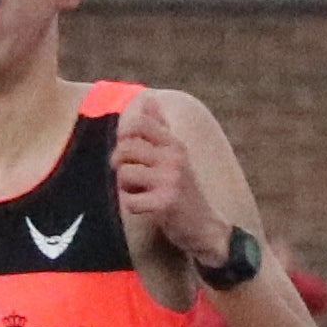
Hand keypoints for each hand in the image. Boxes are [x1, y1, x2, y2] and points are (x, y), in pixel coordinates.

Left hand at [109, 102, 222, 260]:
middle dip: (120, 163)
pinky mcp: (165, 203)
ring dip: (126, 187)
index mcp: (175, 144)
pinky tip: (146, 208)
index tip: (130, 152)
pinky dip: (133, 207)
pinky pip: (129, 200)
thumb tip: (147, 99)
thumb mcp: (176, 155)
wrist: (206, 227)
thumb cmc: (184, 190)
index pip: (140, 123)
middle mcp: (174, 158)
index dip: (125, 135)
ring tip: (141, 193)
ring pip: (124, 173)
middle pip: (125, 148)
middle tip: (131, 177)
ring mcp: (170, 180)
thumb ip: (160, 128)